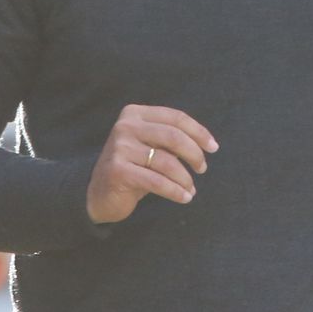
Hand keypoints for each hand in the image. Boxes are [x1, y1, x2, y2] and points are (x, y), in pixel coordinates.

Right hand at [85, 105, 217, 223]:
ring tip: (191, 189)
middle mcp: (125, 126)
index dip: (198, 132)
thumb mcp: (150, 146)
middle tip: (202, 169)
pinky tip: (184, 198)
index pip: (175, 117)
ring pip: (167, 162)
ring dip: (185, 178)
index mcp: (134, 114)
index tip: (214, 147)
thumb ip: (170, 139)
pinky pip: (157, 181)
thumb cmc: (133, 168)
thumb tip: (206, 143)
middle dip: (194, 154)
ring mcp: (120, 148)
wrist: (98, 193)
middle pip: (173, 136)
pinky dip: (175, 191)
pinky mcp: (118, 171)